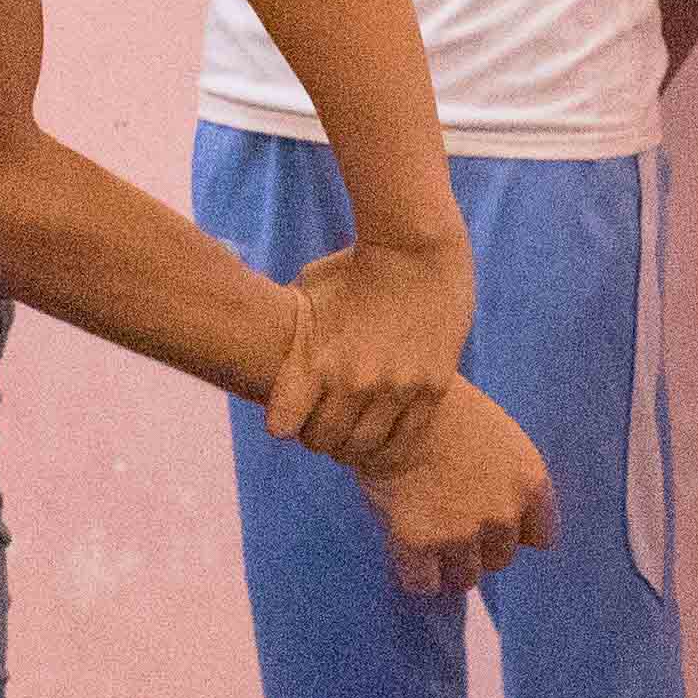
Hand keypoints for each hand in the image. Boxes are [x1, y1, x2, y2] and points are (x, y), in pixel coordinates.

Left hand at [262, 228, 476, 469]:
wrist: (416, 249)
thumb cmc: (353, 268)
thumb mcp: (306, 293)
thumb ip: (289, 333)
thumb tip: (267, 352)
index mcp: (316, 360)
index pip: (284, 426)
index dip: (285, 423)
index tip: (292, 412)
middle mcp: (354, 381)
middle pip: (324, 442)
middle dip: (319, 435)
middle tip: (326, 420)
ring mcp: (395, 388)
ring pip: (364, 448)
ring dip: (354, 443)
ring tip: (354, 426)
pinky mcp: (431, 388)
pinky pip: (406, 440)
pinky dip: (390, 444)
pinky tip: (385, 431)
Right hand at [351, 382, 552, 599]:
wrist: (394, 402)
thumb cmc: (444, 407)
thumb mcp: (498, 435)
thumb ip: (507, 479)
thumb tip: (499, 515)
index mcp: (531, 482)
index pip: (542, 537)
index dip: (515, 531)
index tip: (492, 521)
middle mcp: (504, 514)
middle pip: (500, 559)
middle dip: (477, 546)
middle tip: (449, 519)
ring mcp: (462, 533)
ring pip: (464, 576)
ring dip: (446, 562)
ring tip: (425, 532)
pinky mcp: (419, 544)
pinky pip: (423, 583)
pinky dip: (414, 573)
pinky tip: (403, 547)